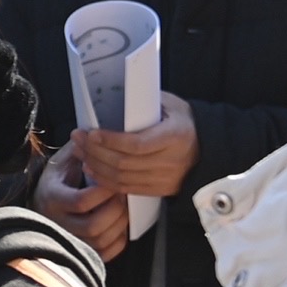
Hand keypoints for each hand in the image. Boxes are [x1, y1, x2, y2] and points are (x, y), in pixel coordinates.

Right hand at [35, 143, 131, 261]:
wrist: (42, 200)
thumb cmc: (58, 178)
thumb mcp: (64, 160)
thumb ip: (80, 150)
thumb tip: (92, 134)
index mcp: (52, 197)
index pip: (81, 201)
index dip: (103, 192)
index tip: (113, 180)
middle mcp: (56, 222)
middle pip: (93, 225)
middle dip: (116, 210)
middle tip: (123, 195)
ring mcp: (67, 239)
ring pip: (100, 241)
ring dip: (119, 225)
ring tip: (123, 208)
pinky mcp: (79, 250)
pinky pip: (103, 254)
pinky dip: (117, 242)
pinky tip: (119, 226)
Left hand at [75, 90, 198, 201]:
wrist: (209, 148)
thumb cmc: (185, 122)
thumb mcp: (172, 105)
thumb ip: (148, 102)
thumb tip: (116, 96)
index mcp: (176, 136)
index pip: (137, 144)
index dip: (111, 141)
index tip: (92, 132)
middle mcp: (171, 161)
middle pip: (124, 163)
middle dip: (95, 151)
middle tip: (77, 138)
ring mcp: (165, 179)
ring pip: (122, 178)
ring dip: (95, 165)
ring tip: (79, 151)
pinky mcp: (159, 190)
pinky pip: (127, 189)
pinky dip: (105, 180)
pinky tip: (92, 168)